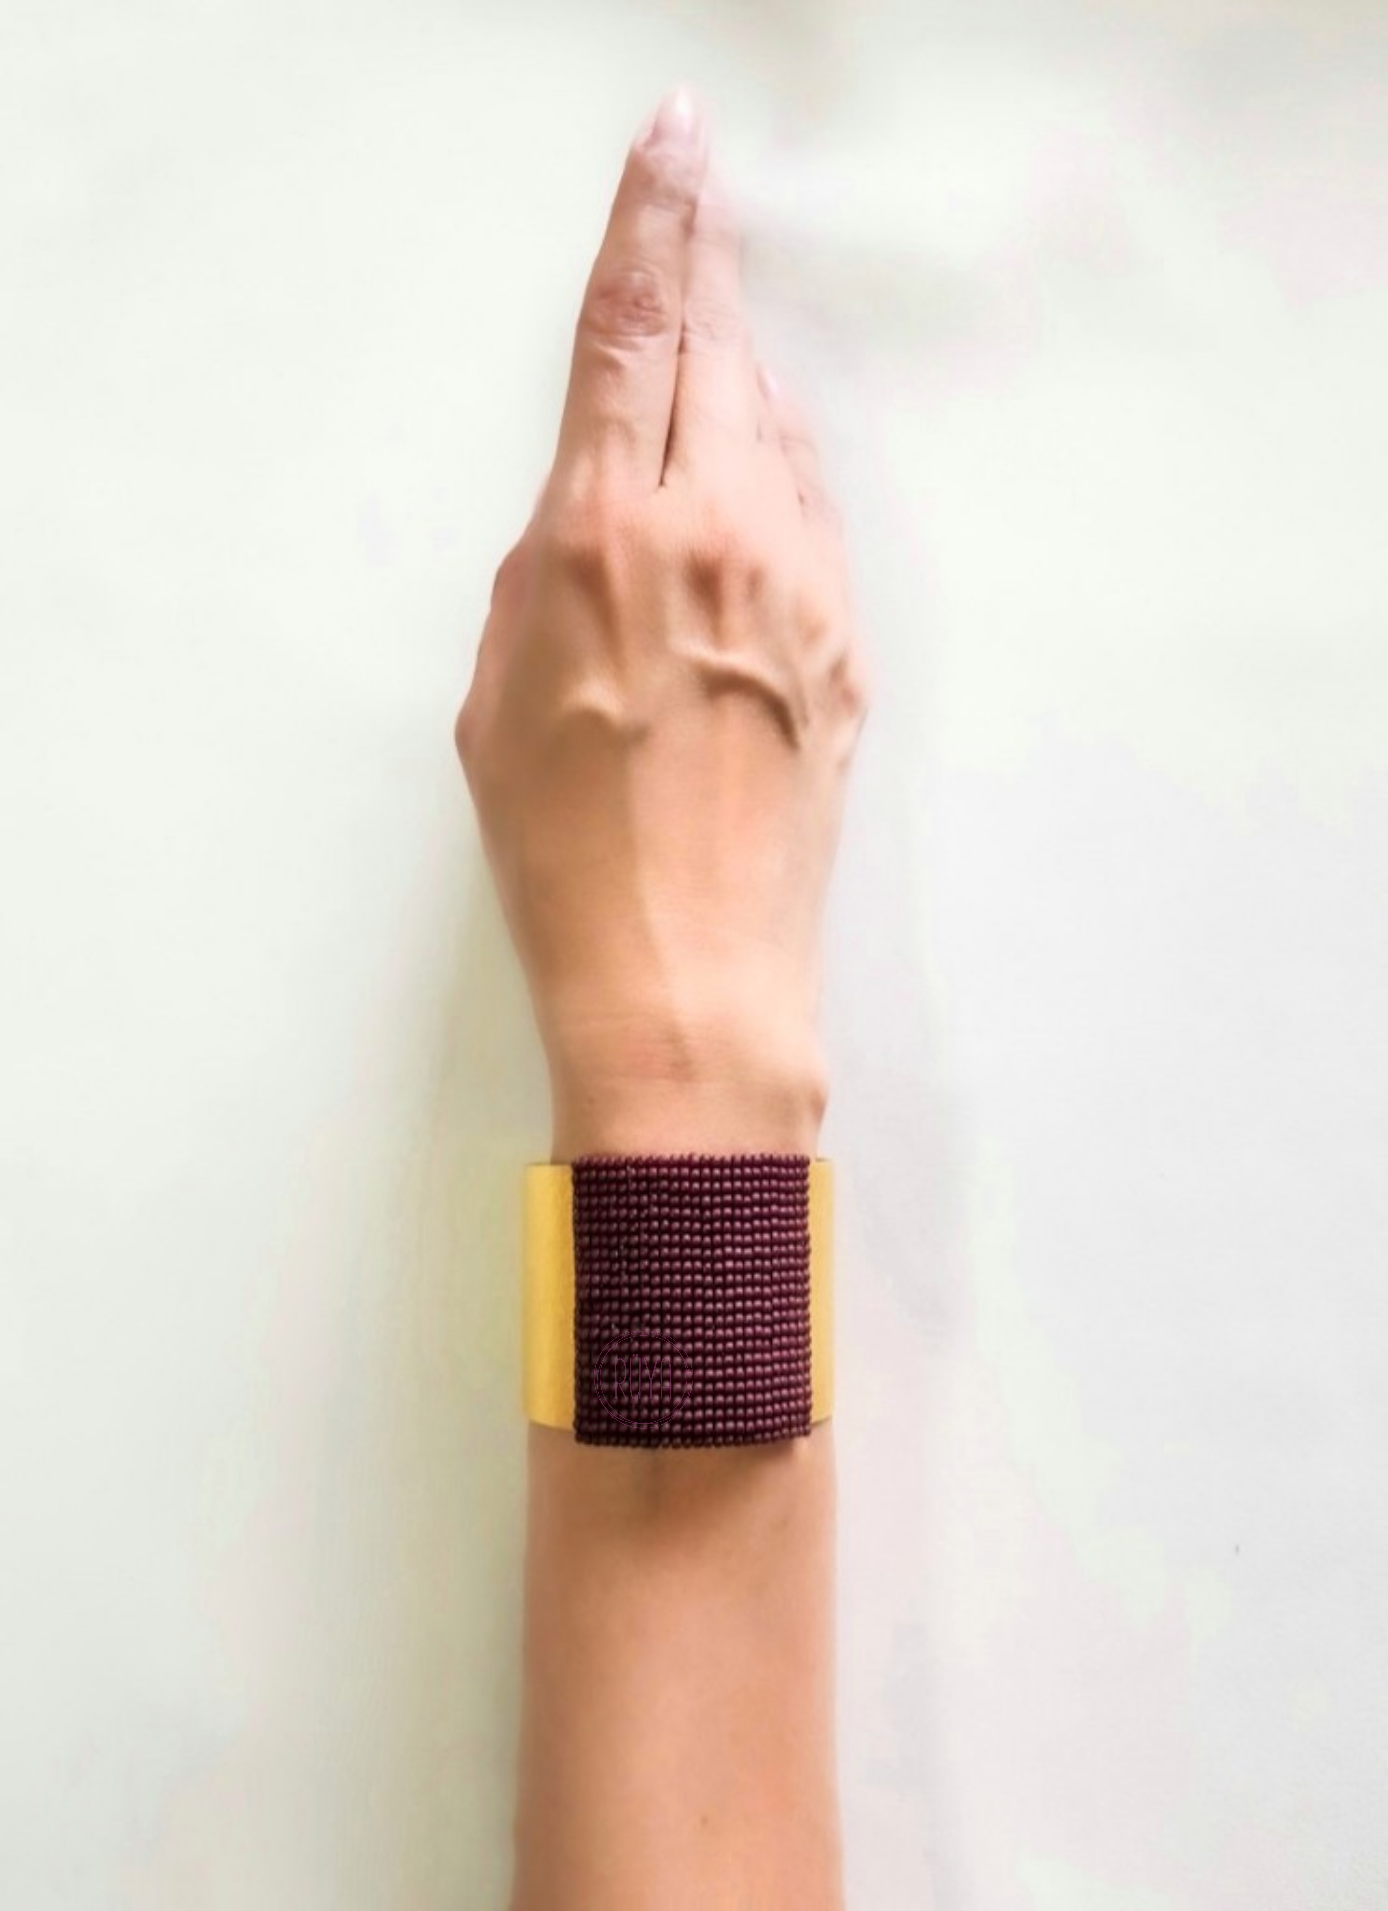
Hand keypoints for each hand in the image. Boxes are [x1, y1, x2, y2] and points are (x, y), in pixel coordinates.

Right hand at [455, 89, 867, 1157]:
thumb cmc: (568, 858)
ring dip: (742, 376)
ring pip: (778, 426)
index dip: (651, 220)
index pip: (635, 330)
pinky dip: (779, 476)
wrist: (690, 978)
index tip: (671, 148)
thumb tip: (591, 508)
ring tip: (712, 356)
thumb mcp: (497, 696)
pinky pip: (813, 517)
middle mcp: (719, 538)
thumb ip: (546, 570)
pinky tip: (752, 483)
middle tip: (698, 186)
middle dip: (704, 257)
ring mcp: (801, 590)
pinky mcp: (847, 649)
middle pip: (720, 345)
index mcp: (607, 538)